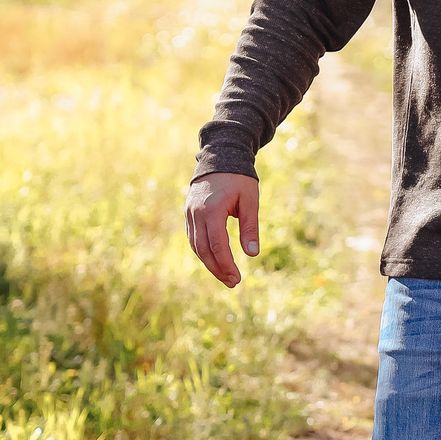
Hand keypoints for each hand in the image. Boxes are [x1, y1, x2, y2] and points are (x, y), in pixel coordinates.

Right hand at [185, 172, 260, 286]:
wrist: (219, 156)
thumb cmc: (239, 179)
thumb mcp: (250, 200)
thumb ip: (250, 227)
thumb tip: (252, 254)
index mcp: (212, 210)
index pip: (217, 245)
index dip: (226, 264)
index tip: (237, 278)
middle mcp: (196, 213)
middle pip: (204, 249)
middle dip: (217, 269)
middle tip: (232, 283)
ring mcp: (190, 213)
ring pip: (196, 246)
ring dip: (209, 263)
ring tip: (225, 276)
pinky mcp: (189, 213)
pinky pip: (193, 237)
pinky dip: (203, 251)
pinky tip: (214, 261)